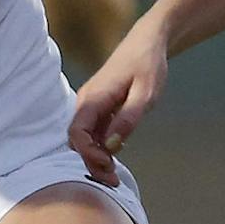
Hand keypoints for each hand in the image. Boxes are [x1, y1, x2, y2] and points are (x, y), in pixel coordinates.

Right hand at [68, 24, 169, 184]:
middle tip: (113, 180)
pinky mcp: (100, 109)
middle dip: (91, 163)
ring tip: (114, 176)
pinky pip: (94, 134)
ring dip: (96, 159)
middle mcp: (87, 103)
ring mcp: (92, 106)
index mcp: (94, 98)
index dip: (88, 154)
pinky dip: (101, 149)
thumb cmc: (148, 65)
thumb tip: (112, 145)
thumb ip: (128, 119)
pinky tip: (115, 159)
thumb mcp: (145, 94)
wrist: (148, 43)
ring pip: (85, 140)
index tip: (108, 164)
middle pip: (78, 141)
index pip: (76, 133)